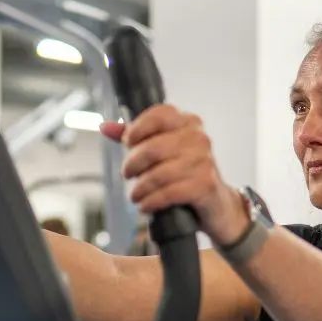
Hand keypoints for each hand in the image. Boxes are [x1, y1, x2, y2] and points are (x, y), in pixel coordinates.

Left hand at [100, 105, 249, 244]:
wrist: (216, 204)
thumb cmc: (185, 174)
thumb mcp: (162, 152)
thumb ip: (136, 138)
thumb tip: (105, 127)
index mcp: (188, 123)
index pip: (159, 115)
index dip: (137, 128)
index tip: (127, 143)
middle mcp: (199, 139)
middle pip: (153, 147)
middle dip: (133, 164)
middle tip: (127, 174)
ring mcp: (205, 162)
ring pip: (160, 173)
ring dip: (141, 188)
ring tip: (135, 195)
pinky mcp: (205, 185)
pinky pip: (170, 192)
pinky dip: (152, 201)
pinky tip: (145, 205)